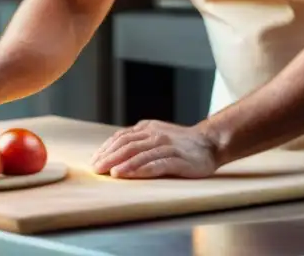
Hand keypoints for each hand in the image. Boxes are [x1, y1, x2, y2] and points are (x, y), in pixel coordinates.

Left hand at [91, 119, 218, 178]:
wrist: (209, 143)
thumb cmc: (180, 142)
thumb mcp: (157, 134)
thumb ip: (138, 139)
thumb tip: (113, 150)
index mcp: (148, 128)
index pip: (122, 137)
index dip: (106, 149)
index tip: (94, 161)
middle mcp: (156, 135)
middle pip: (127, 145)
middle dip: (109, 157)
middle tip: (96, 169)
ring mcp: (167, 147)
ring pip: (140, 154)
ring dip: (123, 164)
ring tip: (110, 173)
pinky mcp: (178, 160)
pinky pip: (157, 164)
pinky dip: (142, 169)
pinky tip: (131, 175)